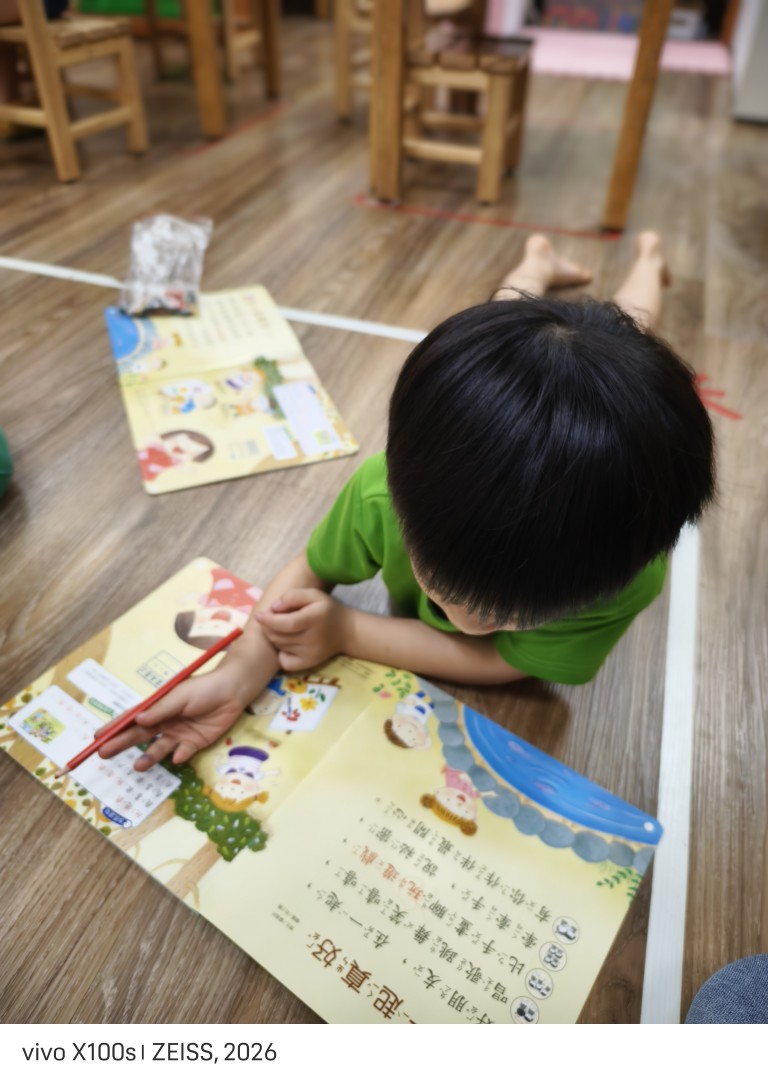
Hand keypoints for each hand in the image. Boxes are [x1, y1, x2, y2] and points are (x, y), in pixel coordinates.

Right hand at [96, 666, 251, 771]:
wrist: (234, 691)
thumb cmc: (204, 688)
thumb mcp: (180, 695)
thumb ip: (160, 710)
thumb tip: (137, 720)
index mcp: (158, 707)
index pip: (131, 718)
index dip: (114, 727)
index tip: (96, 737)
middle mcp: (165, 722)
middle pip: (139, 736)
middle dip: (121, 744)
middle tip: (103, 754)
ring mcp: (179, 734)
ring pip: (158, 748)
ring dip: (148, 757)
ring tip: (138, 766)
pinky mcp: (194, 743)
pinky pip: (182, 753)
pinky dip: (178, 756)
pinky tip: (177, 756)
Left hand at [254, 588, 349, 671]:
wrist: (346, 631)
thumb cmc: (326, 610)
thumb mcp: (313, 595)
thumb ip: (293, 596)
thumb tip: (273, 608)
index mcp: (314, 619)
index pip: (286, 623)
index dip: (269, 620)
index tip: (259, 615)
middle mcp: (312, 639)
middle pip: (278, 636)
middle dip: (268, 627)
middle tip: (272, 619)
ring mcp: (310, 654)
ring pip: (280, 646)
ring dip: (275, 637)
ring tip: (284, 628)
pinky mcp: (308, 664)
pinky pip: (284, 662)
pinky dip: (280, 653)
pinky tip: (287, 644)